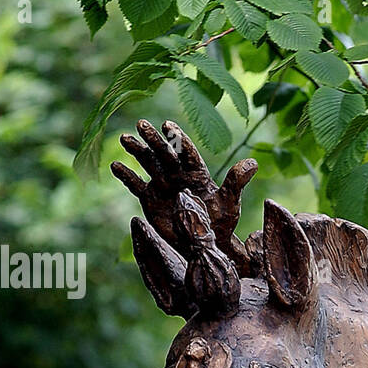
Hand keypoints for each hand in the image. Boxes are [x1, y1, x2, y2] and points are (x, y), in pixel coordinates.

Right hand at [111, 120, 256, 265]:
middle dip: (154, 139)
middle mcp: (178, 174)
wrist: (205, 244)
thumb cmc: (220, 222)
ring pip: (148, 163)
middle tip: (141, 124)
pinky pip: (136, 185)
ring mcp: (163, 185)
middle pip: (165, 153)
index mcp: (197, 172)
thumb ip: (236, 182)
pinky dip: (126, 175)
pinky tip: (115, 165)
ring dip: (137, 150)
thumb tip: (252, 163)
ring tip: (125, 138)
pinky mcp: (150, 198)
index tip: (168, 125)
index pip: (186, 151)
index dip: (178, 138)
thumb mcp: (230, 202)